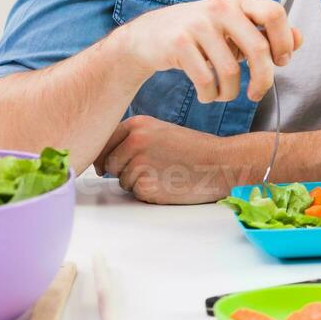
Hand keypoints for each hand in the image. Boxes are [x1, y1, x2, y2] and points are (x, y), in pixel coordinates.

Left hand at [96, 116, 268, 203]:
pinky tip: (169, 183)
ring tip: (166, 173)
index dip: (108, 156)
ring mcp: (139, 164)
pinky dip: (150, 193)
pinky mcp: (146, 186)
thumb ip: (131, 139)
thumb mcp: (160, 132)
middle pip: (109, 165)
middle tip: (155, 167)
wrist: (221, 163)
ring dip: (139, 182)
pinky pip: (136, 194)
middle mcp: (134, 142)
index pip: (103, 143)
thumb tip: (99, 162)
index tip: (119, 161)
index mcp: (137, 125)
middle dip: (125, 170)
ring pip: (122, 181)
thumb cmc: (193, 149)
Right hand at [113, 0, 301, 103]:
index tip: (280, 62)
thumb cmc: (201, 35)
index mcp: (239, 1)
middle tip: (256, 95)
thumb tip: (299, 39)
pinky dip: (210, 95)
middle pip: (258, 48)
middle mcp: (221, 7)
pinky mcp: (179, 43)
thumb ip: (267, 33)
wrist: (148, 37)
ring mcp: (198, 24)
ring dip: (230, 92)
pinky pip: (206, 80)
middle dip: (263, 79)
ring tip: (223, 94)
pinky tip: (208, 95)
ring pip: (231, 70)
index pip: (275, 13)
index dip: (284, 41)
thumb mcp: (234, 28)